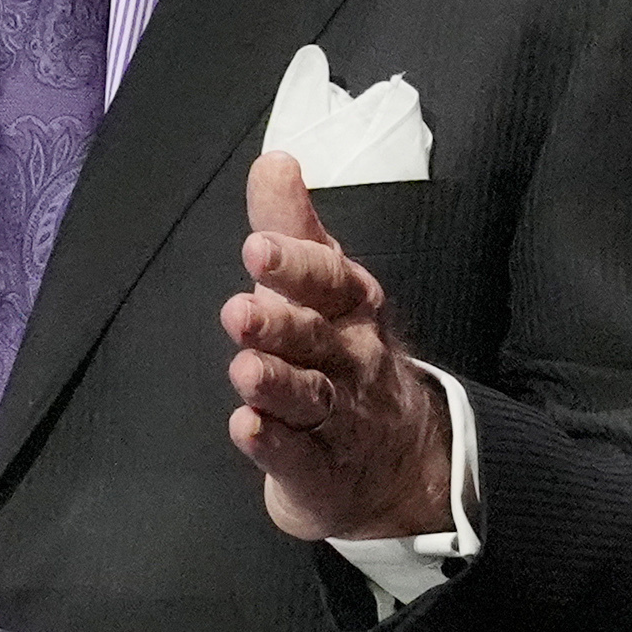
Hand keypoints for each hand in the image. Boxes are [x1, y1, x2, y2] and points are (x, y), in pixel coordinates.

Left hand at [223, 152, 452, 541]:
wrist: (393, 460)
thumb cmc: (340, 351)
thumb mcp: (321, 285)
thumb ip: (291, 226)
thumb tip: (273, 159)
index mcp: (350, 308)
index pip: (328, 281)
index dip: (294, 266)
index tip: (256, 247)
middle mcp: (350, 360)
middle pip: (317, 339)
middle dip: (280, 325)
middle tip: (238, 311)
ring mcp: (339, 418)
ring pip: (309, 398)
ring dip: (275, 384)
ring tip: (243, 369)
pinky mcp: (319, 471)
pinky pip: (299, 457)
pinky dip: (274, 445)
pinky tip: (246, 428)